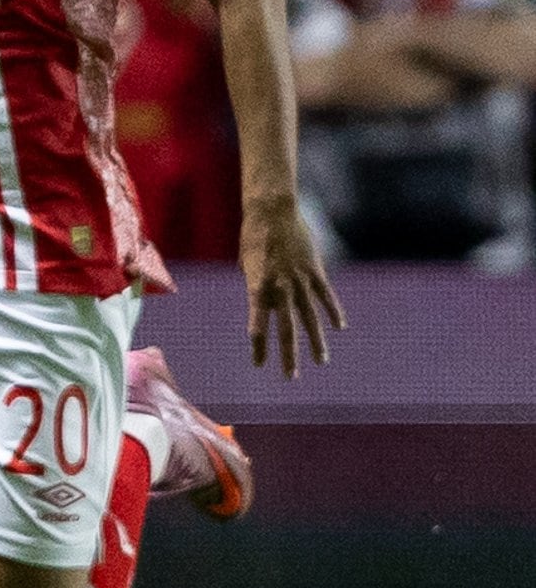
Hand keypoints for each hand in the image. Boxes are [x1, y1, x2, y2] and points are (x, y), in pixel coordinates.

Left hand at [240, 192, 342, 375]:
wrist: (272, 211)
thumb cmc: (253, 236)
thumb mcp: (247, 263)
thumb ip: (256, 283)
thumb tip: (263, 298)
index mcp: (258, 288)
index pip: (258, 326)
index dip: (259, 347)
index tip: (259, 364)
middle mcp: (280, 289)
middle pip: (286, 330)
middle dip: (288, 355)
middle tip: (291, 376)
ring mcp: (300, 280)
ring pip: (310, 318)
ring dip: (316, 341)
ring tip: (321, 361)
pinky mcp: (316, 270)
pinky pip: (326, 296)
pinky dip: (333, 312)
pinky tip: (340, 327)